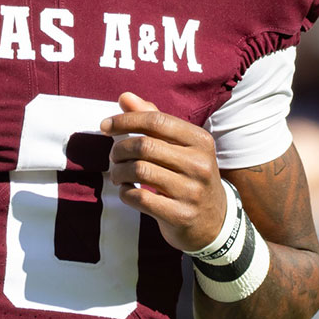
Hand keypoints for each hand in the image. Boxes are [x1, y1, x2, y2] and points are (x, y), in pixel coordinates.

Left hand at [101, 91, 225, 252]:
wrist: (213, 221)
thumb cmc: (188, 175)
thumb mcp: (179, 146)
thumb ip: (153, 119)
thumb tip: (124, 97)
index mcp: (200, 140)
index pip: (156, 120)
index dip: (125, 120)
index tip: (105, 126)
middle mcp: (200, 164)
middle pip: (144, 145)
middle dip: (119, 149)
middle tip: (113, 157)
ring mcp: (192, 191)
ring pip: (139, 170)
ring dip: (119, 172)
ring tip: (117, 175)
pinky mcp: (181, 215)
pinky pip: (140, 197)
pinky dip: (125, 193)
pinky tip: (128, 191)